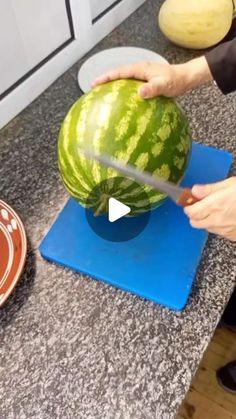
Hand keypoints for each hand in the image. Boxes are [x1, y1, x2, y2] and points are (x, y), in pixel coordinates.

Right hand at [92, 57, 212, 97]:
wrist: (186, 78)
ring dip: (113, 85)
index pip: (118, 72)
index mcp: (140, 69)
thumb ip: (153, 88)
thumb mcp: (165, 85)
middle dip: (105, 80)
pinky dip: (122, 90)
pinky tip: (121, 100)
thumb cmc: (176, 81)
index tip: (94, 84)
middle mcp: (139, 70)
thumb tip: (140, 93)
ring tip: (103, 94)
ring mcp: (142, 75)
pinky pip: (130, 85)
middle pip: (118, 74)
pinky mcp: (145, 81)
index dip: (105, 78)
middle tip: (93, 89)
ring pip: (123, 79)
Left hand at [184, 177, 235, 240]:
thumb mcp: (230, 184)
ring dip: (207, 221)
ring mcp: (225, 230)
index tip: (191, 201)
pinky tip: (229, 217)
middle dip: (195, 215)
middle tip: (202, 206)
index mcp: (214, 206)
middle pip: (194, 223)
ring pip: (207, 228)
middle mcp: (216, 220)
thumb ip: (210, 189)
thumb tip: (194, 190)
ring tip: (218, 210)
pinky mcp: (232, 236)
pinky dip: (220, 226)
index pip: (190, 212)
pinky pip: (220, 233)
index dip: (188, 206)